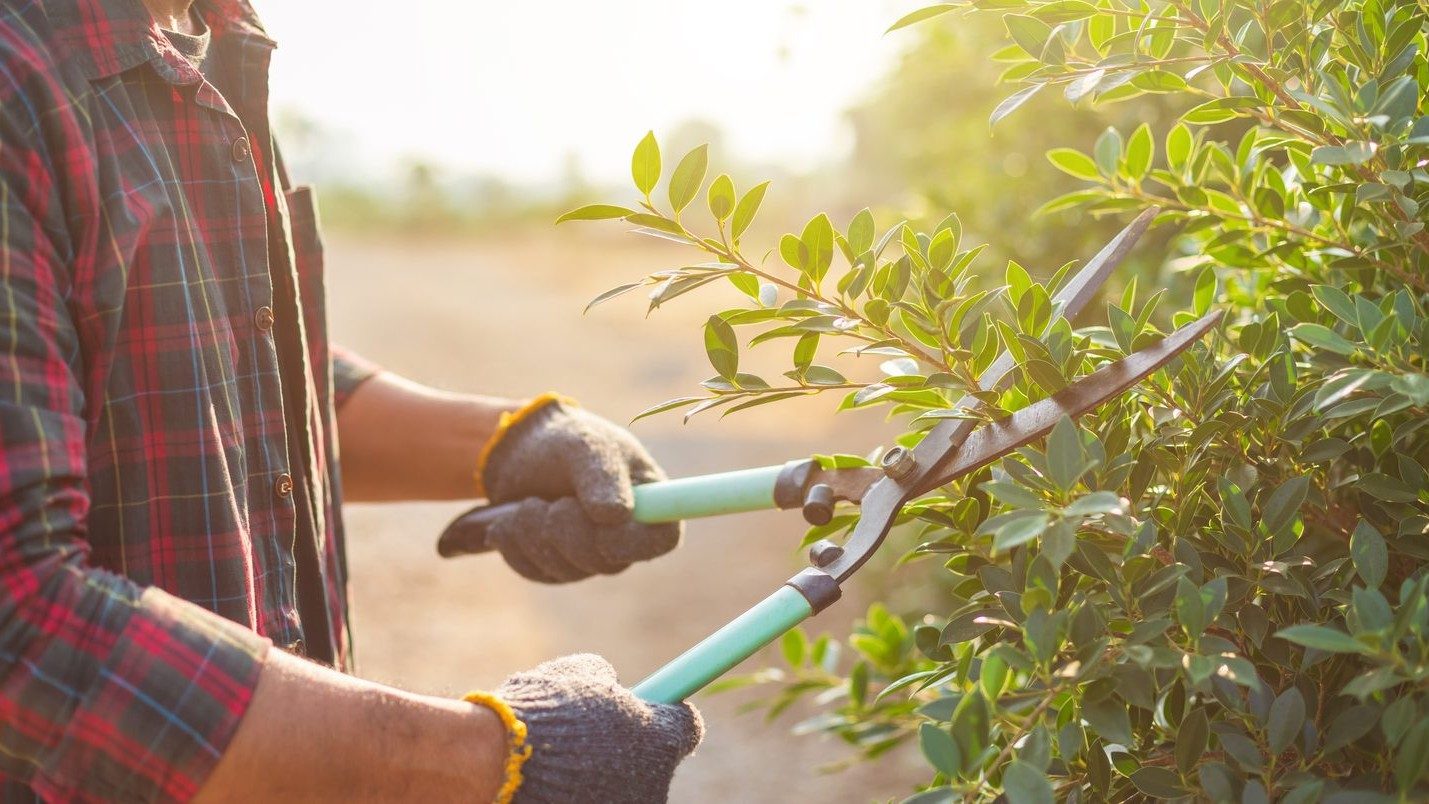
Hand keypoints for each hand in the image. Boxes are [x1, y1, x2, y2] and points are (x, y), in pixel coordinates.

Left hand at [479, 396, 681, 582]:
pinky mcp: (557, 565)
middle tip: (547, 503)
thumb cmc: (567, 439)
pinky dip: (516, 547)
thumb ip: (603, 475)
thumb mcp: (586, 444)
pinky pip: (538, 571)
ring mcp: (592, 555)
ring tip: (524, 505)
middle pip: (608, 562)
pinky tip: (505, 524)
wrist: (523, 450)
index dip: (633, 541)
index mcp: (650, 502)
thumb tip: (616, 516)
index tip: (603, 522)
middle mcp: (626, 535)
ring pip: (567, 570)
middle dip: (568, 532)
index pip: (661, 540)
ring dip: (535, 535)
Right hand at [495, 654, 701, 803]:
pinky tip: (553, 781)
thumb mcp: (579, 673)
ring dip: (604, 774)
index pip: (687, 727)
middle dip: (629, 748)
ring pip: (624, 786)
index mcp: (660, 739)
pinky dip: (582, 792)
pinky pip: (599, 800)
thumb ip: (606, 680)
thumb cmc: (541, 713)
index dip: (667, 714)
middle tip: (592, 736)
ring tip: (562, 759)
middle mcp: (655, 784)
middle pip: (654, 763)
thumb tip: (610, 683)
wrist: (496, 763)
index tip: (652, 708)